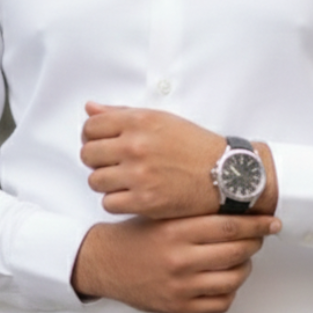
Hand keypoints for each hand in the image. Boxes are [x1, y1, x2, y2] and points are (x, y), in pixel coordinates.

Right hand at [71, 213, 280, 312]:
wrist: (105, 263)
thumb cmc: (136, 235)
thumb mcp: (162, 213)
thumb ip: (195, 211)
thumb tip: (237, 206)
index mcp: (177, 230)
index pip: (229, 225)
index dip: (256, 223)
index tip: (270, 221)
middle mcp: (180, 258)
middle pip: (236, 250)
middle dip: (255, 242)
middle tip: (259, 235)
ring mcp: (181, 286)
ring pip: (234, 278)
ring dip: (245, 266)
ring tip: (241, 257)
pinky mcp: (180, 307)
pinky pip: (221, 302)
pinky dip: (230, 290)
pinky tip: (225, 278)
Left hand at [80, 103, 223, 217]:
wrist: (225, 172)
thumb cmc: (193, 145)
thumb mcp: (159, 119)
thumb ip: (121, 113)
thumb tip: (90, 108)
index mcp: (139, 122)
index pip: (90, 127)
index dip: (92, 136)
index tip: (103, 143)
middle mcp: (136, 146)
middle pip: (88, 154)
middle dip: (97, 160)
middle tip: (114, 163)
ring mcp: (139, 175)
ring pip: (95, 181)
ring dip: (106, 182)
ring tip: (124, 180)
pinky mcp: (145, 201)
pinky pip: (108, 203)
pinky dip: (117, 201)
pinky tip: (133, 194)